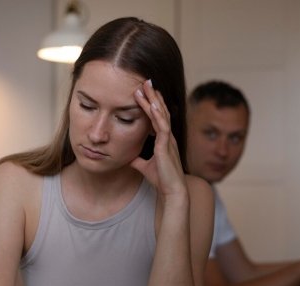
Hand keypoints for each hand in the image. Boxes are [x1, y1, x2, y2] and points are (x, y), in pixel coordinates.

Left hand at [130, 80, 186, 201]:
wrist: (171, 191)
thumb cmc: (161, 179)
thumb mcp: (144, 166)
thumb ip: (138, 160)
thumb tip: (128, 157)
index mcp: (164, 140)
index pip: (158, 117)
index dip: (152, 103)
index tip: (144, 92)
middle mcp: (168, 137)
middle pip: (161, 111)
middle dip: (153, 96)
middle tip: (146, 80)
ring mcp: (168, 140)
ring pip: (162, 115)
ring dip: (154, 100)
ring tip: (147, 86)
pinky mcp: (166, 146)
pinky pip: (163, 127)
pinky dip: (158, 115)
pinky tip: (153, 105)